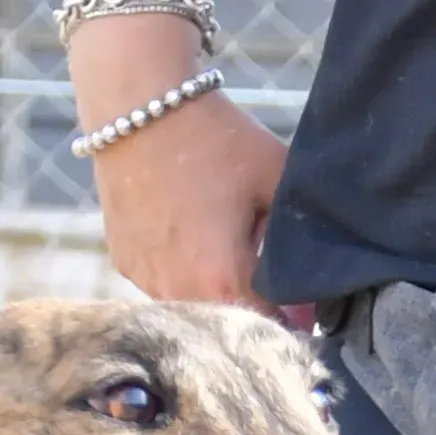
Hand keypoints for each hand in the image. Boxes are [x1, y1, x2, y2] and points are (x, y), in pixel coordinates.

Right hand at [91, 90, 288, 309]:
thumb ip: (301, 240)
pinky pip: (163, 285)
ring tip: (229, 252)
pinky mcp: (125, 263)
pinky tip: (191, 238)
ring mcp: (146, 280)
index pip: (269, 328)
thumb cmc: (216, 140)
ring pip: (195, 307)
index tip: (306, 306)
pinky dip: (183, 274)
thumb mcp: (276, 180)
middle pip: (230, 323)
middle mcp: (179, 292)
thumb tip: (310, 289)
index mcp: (223, 279)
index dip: (294, 321)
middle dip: (255, 309)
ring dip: (216, 294)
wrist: (138, 106)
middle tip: (272, 278)